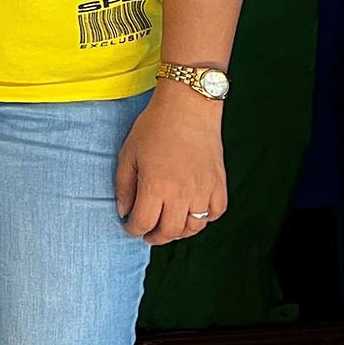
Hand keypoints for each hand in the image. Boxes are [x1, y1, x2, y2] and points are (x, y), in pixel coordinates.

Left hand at [116, 86, 226, 244]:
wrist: (188, 107)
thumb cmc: (154, 127)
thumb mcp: (128, 154)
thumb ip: (124, 186)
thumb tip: (124, 212)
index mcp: (156, 186)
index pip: (143, 223)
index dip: (133, 229)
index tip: (129, 227)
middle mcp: (182, 194)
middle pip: (170, 232)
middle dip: (155, 237)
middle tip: (147, 234)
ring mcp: (204, 191)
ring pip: (194, 228)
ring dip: (179, 232)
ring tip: (168, 226)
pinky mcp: (220, 185)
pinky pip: (215, 214)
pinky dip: (204, 219)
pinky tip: (192, 213)